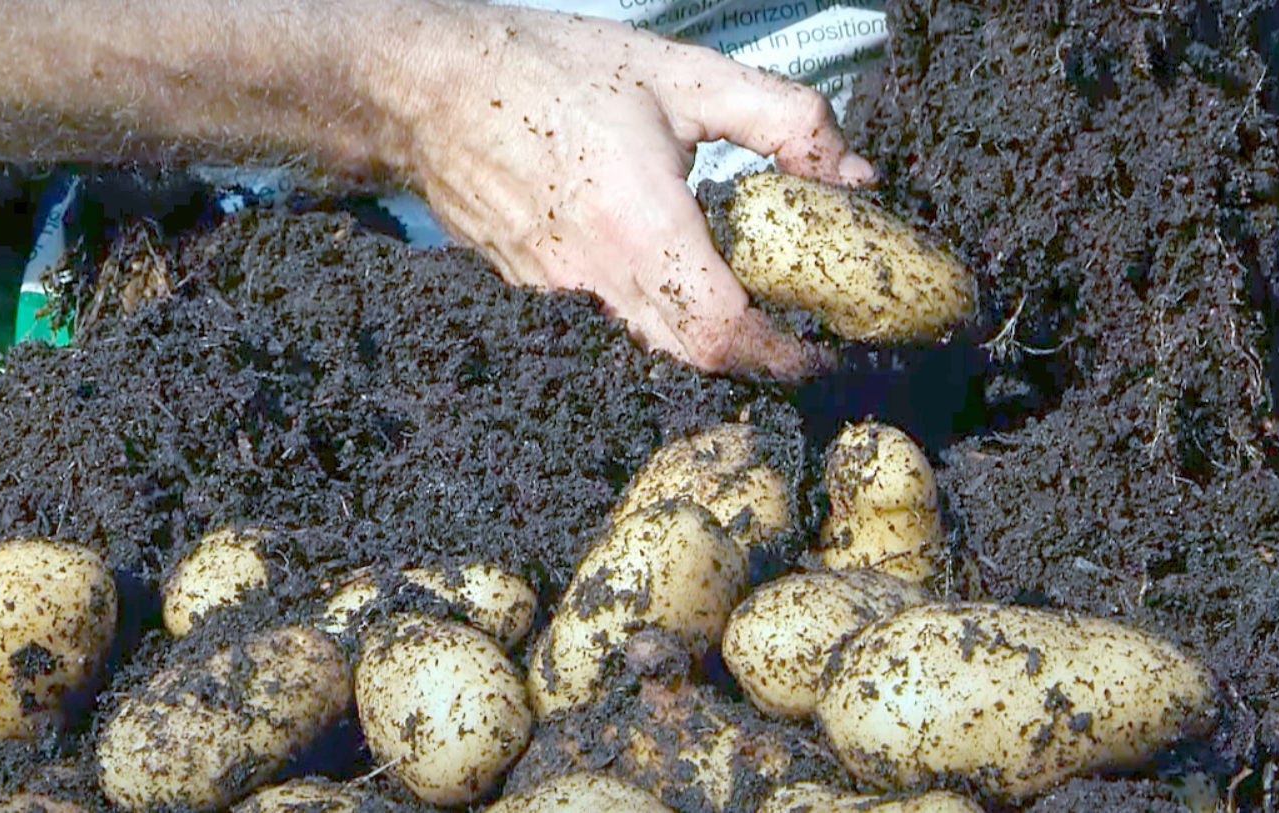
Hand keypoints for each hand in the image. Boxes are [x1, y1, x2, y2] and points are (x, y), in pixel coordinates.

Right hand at [381, 6, 874, 379]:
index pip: (721, 331)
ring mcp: (553, 289)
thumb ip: (784, 121)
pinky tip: (650, 247)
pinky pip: (603, 308)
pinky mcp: (528, 285)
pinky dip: (645, 296)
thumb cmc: (553, 70)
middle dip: (748, 349)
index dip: (778, 355)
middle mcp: (593, 274)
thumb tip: (854, 177)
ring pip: (647, 332)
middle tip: (792, 324)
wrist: (424, 85)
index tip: (819, 353)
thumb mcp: (685, 74)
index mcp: (638, 224)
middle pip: (690, 350)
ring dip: (697, 322)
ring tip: (729, 279)